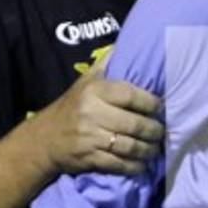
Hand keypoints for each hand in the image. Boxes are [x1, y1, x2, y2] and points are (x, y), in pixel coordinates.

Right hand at [32, 53, 162, 175]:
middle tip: (163, 132)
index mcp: (95, 91)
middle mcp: (92, 112)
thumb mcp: (86, 80)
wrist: (44, 139)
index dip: (152, 103)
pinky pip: (119, 164)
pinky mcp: (89, 158)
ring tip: (156, 148)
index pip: (131, 95)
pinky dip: (135, 166)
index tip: (162, 108)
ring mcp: (90, 137)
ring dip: (148, 150)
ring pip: (130, 146)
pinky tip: (143, 164)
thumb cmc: (73, 106)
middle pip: (135, 124)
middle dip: (155, 131)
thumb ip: (107, 63)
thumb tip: (130, 40)